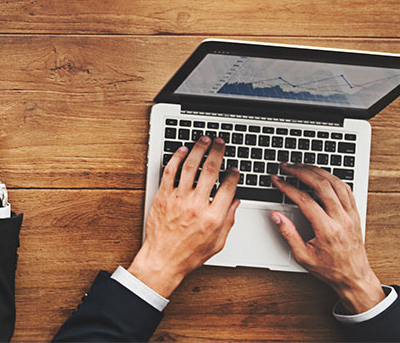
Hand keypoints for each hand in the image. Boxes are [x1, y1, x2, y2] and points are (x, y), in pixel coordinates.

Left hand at [129, 136, 240, 296]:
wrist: (163, 259)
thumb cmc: (188, 254)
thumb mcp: (218, 242)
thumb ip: (229, 220)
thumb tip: (236, 202)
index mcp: (213, 217)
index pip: (229, 187)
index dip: (234, 174)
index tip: (235, 168)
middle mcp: (196, 205)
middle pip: (211, 170)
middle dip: (217, 152)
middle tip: (220, 143)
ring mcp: (178, 199)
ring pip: (190, 166)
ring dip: (199, 149)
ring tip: (204, 140)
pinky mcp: (163, 196)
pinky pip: (170, 172)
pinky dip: (176, 158)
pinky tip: (182, 150)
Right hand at [271, 164, 384, 313]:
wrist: (354, 277)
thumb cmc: (330, 269)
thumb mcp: (303, 256)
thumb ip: (288, 233)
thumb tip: (276, 216)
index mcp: (327, 229)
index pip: (305, 200)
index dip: (288, 187)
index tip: (277, 180)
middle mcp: (342, 219)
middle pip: (322, 185)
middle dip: (302, 171)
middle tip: (288, 166)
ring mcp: (351, 215)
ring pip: (337, 183)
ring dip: (318, 171)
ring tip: (303, 166)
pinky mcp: (355, 214)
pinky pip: (346, 189)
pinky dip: (333, 178)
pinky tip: (322, 175)